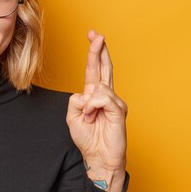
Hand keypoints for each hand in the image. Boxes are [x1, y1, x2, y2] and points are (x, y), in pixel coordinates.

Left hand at [66, 30, 127, 191]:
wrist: (98, 156)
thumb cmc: (88, 138)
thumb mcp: (72, 117)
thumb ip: (75, 101)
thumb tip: (87, 93)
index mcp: (93, 95)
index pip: (94, 69)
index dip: (94, 53)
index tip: (93, 36)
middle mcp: (105, 95)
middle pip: (104, 68)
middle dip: (99, 50)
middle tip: (96, 34)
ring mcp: (114, 101)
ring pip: (97, 86)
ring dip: (88, 104)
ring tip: (90, 119)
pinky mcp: (119, 109)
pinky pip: (102, 98)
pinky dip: (93, 107)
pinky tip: (95, 117)